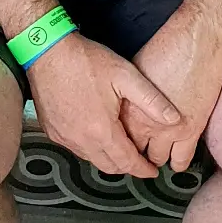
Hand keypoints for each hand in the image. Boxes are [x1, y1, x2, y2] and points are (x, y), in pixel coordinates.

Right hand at [27, 33, 183, 178]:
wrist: (46, 50)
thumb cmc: (84, 61)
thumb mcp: (125, 75)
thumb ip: (152, 101)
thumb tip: (174, 119)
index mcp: (101, 130)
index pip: (127, 162)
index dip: (143, 170)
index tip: (152, 171)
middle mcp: (80, 140)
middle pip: (109, 167)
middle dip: (127, 167)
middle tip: (139, 160)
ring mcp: (63, 137)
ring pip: (91, 159)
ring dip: (108, 158)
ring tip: (121, 146)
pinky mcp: (51, 131)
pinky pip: (76, 149)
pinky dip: (90, 148)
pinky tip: (97, 134)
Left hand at [131, 12, 221, 172]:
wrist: (198, 44)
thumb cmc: (167, 49)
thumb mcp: (133, 71)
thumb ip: (127, 96)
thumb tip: (120, 106)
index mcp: (127, 107)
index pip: (116, 136)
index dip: (118, 139)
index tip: (120, 141)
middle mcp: (143, 123)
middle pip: (133, 150)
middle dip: (134, 151)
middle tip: (137, 150)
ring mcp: (167, 130)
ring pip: (156, 158)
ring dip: (156, 157)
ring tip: (156, 154)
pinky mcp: (190, 131)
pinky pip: (181, 160)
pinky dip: (177, 162)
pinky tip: (175, 160)